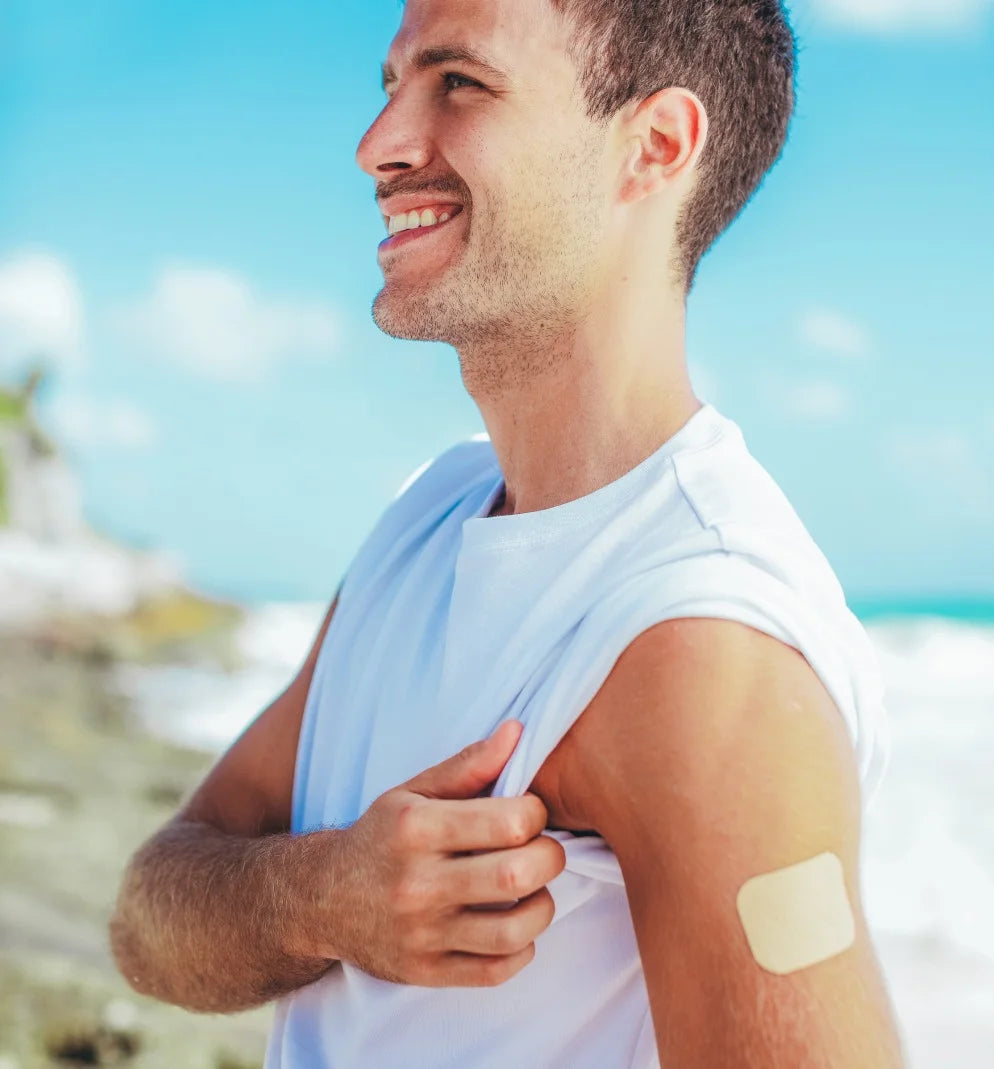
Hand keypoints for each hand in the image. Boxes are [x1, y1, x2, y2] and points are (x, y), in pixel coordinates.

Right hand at [321, 720, 565, 986]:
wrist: (319, 899)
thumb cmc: (381, 836)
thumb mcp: (413, 792)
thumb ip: (469, 765)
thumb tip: (518, 732)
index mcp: (416, 827)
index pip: (511, 821)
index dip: (537, 813)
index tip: (530, 814)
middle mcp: (416, 881)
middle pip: (518, 874)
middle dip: (549, 858)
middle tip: (542, 851)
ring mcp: (420, 932)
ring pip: (514, 930)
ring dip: (541, 907)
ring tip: (533, 890)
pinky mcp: (424, 971)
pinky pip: (496, 970)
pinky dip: (522, 949)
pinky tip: (514, 926)